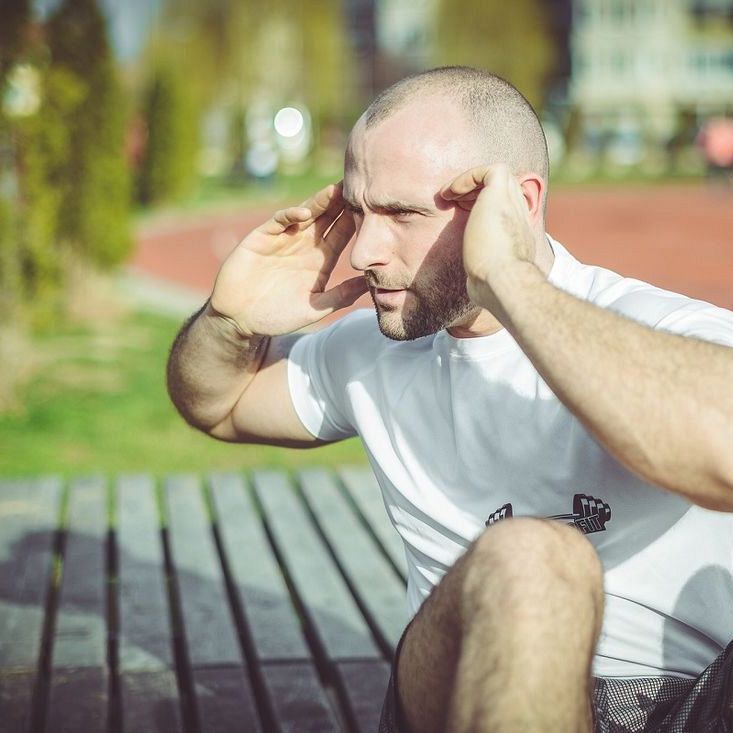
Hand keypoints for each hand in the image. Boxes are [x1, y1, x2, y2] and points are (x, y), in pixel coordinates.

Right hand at [210, 182, 367, 336]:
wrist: (240, 320)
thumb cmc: (277, 316)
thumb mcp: (315, 308)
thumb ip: (341, 296)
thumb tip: (371, 284)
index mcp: (319, 259)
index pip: (342, 234)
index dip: (356, 221)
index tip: (376, 208)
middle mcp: (303, 245)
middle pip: (327, 218)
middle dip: (342, 202)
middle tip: (361, 186)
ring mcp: (283, 239)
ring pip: (305, 214)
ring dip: (320, 201)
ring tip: (336, 190)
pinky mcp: (261, 238)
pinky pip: (278, 221)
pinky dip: (290, 215)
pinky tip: (304, 213)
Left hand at [441, 164, 541, 316]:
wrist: (502, 279)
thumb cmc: (492, 286)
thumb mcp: (487, 276)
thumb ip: (484, 272)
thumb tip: (473, 290)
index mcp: (517, 233)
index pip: (505, 209)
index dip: (482, 206)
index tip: (460, 215)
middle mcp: (519, 214)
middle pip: (503, 188)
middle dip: (476, 191)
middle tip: (453, 202)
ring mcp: (512, 202)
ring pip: (497, 176)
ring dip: (470, 182)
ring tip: (448, 196)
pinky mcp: (500, 191)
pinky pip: (487, 170)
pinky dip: (467, 177)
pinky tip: (450, 194)